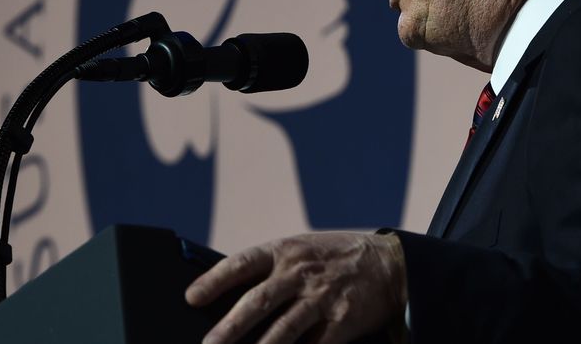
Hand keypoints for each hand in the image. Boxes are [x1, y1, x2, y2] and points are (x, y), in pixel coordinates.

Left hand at [185, 231, 406, 343]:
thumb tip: (229, 301)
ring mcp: (322, 297)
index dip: (215, 279)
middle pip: (259, 300)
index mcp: (286, 250)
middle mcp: (302, 272)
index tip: (191, 297)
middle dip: (230, 326)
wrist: (389, 264)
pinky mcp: (342, 321)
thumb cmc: (334, 259)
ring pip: (284, 329)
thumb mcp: (302, 250)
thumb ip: (271, 271)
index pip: (243, 262)